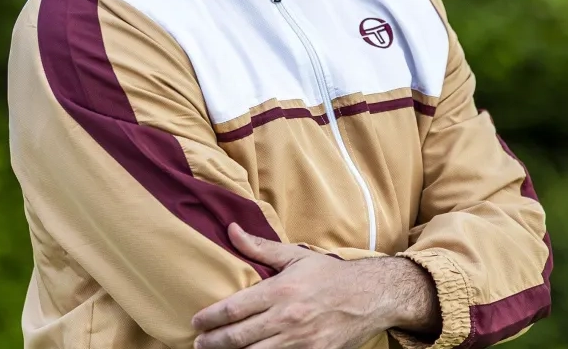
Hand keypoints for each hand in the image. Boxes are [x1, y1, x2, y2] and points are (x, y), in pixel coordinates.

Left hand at [191, 223, 393, 348]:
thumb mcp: (296, 256)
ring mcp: (300, 341)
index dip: (210, 317)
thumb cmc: (331, 275)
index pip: (234, 308)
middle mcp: (287, 318)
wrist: (372, 297)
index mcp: (280, 290)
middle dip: (213, 342)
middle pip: (238, 337)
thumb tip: (231, 230)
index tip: (196, 321)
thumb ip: (260, 248)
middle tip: (199, 343)